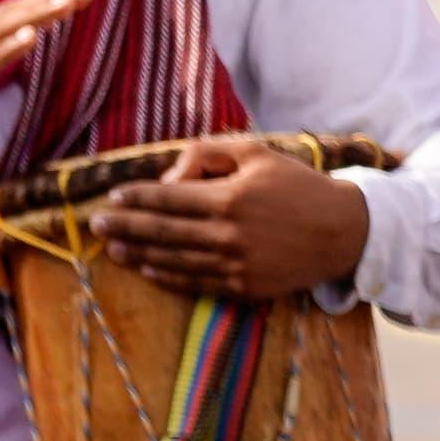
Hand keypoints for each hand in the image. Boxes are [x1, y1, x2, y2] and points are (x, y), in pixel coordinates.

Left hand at [93, 135, 372, 301]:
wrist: (344, 230)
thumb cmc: (296, 185)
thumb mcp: (256, 154)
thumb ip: (208, 154)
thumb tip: (169, 175)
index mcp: (230, 198)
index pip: (168, 199)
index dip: (136, 198)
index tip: (113, 197)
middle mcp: (229, 234)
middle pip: (162, 232)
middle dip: (124, 227)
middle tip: (95, 225)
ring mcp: (236, 264)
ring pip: (174, 260)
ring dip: (139, 255)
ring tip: (113, 249)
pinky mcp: (246, 287)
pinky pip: (197, 283)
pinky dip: (169, 277)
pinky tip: (148, 270)